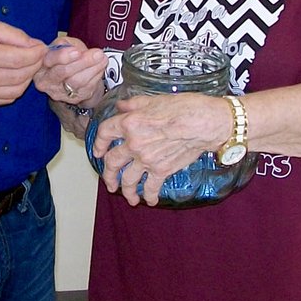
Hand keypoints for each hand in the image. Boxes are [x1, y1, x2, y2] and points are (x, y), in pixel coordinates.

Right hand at [0, 19, 47, 106]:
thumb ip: (12, 34)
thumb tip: (35, 45)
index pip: (19, 58)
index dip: (36, 53)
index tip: (42, 47)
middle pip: (21, 75)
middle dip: (35, 64)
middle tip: (37, 54)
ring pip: (17, 90)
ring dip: (27, 77)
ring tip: (26, 64)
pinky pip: (7, 98)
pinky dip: (16, 87)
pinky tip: (14, 75)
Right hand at [33, 37, 106, 106]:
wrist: (74, 73)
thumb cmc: (67, 56)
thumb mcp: (64, 44)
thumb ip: (66, 44)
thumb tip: (75, 49)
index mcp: (40, 64)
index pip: (49, 60)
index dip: (63, 56)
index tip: (77, 51)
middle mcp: (46, 81)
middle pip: (63, 72)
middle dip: (82, 62)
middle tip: (97, 53)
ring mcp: (59, 92)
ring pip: (76, 81)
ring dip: (92, 68)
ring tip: (101, 57)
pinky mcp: (73, 99)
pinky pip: (86, 87)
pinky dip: (96, 75)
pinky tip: (101, 65)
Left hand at [92, 93, 229, 206]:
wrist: (202, 123)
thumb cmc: (182, 107)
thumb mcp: (153, 100)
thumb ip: (134, 105)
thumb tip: (122, 106)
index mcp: (129, 123)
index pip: (104, 133)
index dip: (98, 142)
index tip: (98, 150)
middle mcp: (134, 143)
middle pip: (112, 162)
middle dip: (108, 174)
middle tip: (109, 181)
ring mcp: (146, 159)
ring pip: (128, 180)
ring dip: (125, 190)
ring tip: (127, 196)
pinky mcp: (162, 171)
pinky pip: (151, 188)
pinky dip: (149, 196)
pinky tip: (150, 200)